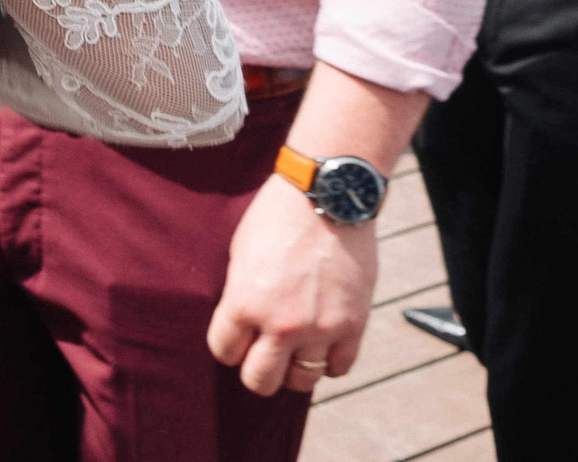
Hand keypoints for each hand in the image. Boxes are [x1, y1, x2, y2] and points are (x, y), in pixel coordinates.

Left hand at [207, 175, 378, 397]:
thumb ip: (241, 295)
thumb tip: (241, 325)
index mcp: (244, 303)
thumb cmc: (276, 217)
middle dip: (257, 372)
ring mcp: (320, 328)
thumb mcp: (240, 254)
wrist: (327, 195)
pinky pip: (339, 368)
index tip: (236, 338)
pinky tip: (324, 344)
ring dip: (295, 369)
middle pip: (260, 381)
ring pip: (302, 381)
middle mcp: (280, 324)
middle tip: (263, 356)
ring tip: (295, 351)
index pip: (224, 352)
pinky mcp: (353, 324)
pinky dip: (330, 362)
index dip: (228, 346)